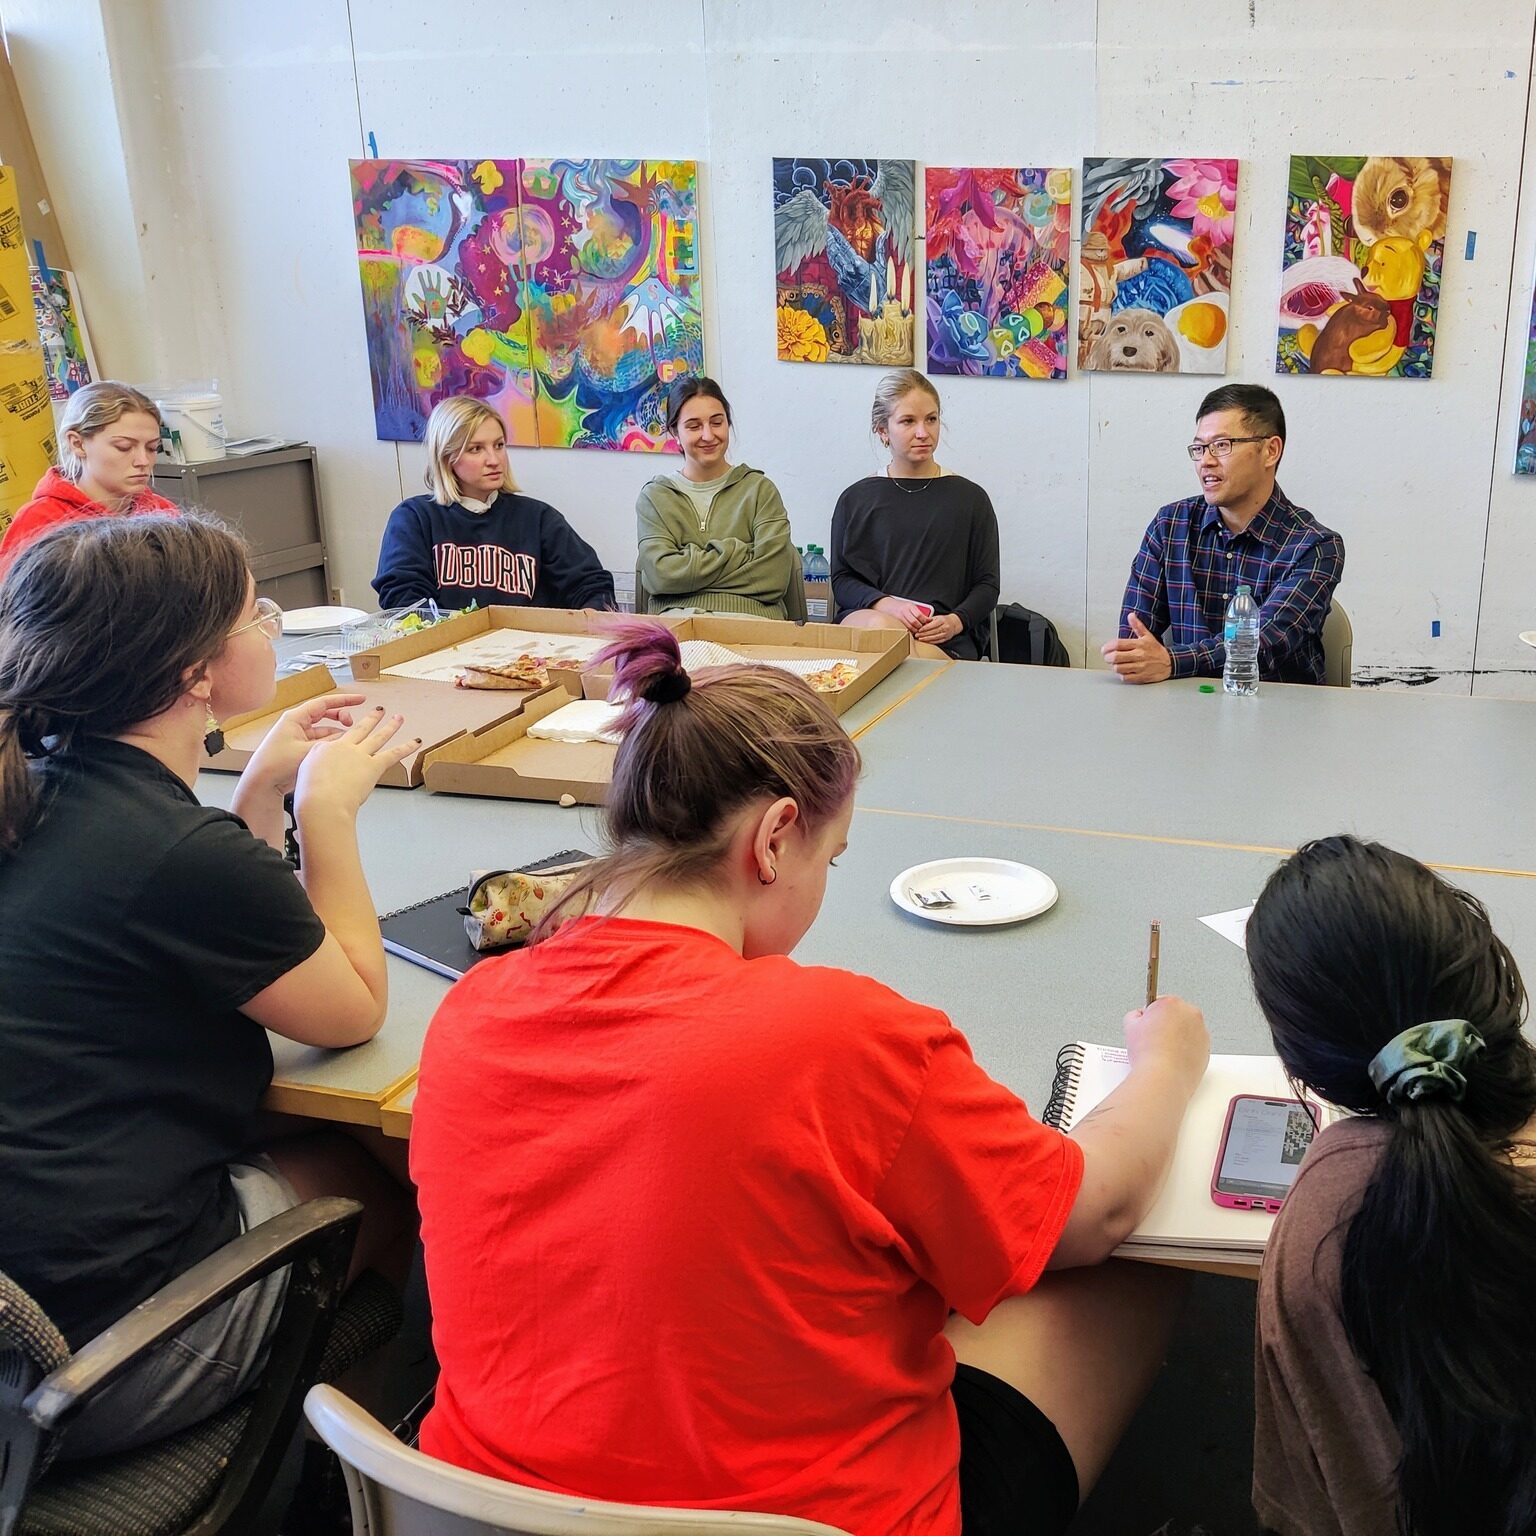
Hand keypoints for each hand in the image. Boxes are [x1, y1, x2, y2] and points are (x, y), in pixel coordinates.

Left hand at [242, 692, 366, 795]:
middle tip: (353, 724)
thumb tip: (348, 736)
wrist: (261, 784)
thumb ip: (331, 741)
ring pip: (324, 730)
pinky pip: (320, 741)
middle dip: (341, 717)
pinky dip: (330, 744)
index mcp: (295, 718)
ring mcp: (299, 736)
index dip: (344, 700)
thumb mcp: (308, 750)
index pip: (324, 703)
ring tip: (347, 741)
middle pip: (325, 714)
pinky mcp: (300, 749)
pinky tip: (338, 750)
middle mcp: (297, 724)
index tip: (360, 699)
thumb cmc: (276, 764)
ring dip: (336, 733)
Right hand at [293, 707, 418, 820]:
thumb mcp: (304, 776)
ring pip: (379, 736)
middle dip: (372, 718)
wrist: (323, 801)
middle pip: (360, 729)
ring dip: (391, 726)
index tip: (351, 731)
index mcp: (325, 749)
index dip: (347, 734)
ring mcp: (360, 755)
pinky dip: (407, 747)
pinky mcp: (374, 766)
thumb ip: (315, 772)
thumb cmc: (311, 796)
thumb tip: (320, 777)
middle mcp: (344, 747)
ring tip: (399, 718)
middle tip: (380, 710)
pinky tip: (416, 742)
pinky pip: (394, 754)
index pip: (338, 738)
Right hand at [872, 596, 930, 633]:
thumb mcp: (909, 606)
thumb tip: (928, 620)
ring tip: (917, 631)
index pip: (919, 615)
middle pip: (915, 622)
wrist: (886, 605)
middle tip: (923, 629)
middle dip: (920, 627)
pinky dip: (909, 631)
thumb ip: (917, 612)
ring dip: (914, 630)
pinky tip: (911, 631)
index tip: (928, 622)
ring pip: (909, 627)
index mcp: (909, 606)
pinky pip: (904, 629)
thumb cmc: (900, 606)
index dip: (925, 621)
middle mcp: (904, 611)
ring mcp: (899, 617)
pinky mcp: (895, 622)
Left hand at [915, 612, 963, 645]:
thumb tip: (920, 623)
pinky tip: (925, 641)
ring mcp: (946, 634)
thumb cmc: (943, 620)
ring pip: (935, 637)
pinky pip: (937, 641)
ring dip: (926, 639)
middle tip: (916, 635)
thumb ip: (929, 620)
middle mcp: (945, 627)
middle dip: (924, 634)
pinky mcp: (946, 639)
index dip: (925, 628)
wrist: (954, 624)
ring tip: (920, 639)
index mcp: (942, 620)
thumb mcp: (937, 617)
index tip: (919, 630)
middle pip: (933, 632)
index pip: (932, 625)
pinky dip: (931, 641)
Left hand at [1100, 614, 1172, 683]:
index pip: (1118, 644)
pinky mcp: (1141, 677)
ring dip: (1114, 666)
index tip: (1104, 649)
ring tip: (1115, 663)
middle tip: (1107, 657)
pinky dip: (1121, 675)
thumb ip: (1137, 626)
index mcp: (1139, 644)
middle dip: (1107, 657)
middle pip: (1116, 657)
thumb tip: (1130, 615)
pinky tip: (1123, 671)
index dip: (1107, 647)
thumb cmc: (1156, 650)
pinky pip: (1125, 677)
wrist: (1169, 663)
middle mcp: (1139, 655)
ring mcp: (1140, 667)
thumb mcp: (1147, 636)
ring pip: (1118, 668)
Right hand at [1123, 994, 1208, 1091]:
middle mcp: (1191, 1014)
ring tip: (1161, 1051)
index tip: (1147, 1024)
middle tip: (1152, 1039)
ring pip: (1185, 1030)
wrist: (1163, 1078)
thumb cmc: (1149, 1054)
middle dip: (1165, 1024)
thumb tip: (1140, 1018)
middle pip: (1175, 1015)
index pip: (1158, 1002)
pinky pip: (1193, 1045)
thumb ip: (1136, 1015)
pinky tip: (1171, 1058)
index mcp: (1172, 1003)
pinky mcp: (1206, 1049)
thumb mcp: (1130, 1026)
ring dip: (1176, 1037)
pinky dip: (1184, 1050)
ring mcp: (1201, 1032)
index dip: (1149, 1015)